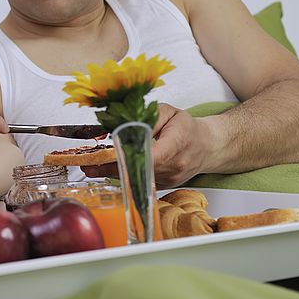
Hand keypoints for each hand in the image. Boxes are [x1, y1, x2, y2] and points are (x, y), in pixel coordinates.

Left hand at [82, 103, 209, 187]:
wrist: (210, 147)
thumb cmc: (189, 128)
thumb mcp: (169, 113)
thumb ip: (148, 117)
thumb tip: (126, 125)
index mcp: (178, 144)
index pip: (151, 156)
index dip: (128, 158)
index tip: (108, 155)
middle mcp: (174, 166)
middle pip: (139, 170)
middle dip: (112, 167)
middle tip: (88, 166)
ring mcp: (169, 179)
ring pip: (138, 178)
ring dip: (114, 172)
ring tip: (90, 168)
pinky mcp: (164, 185)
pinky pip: (141, 181)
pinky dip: (124, 175)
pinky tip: (107, 170)